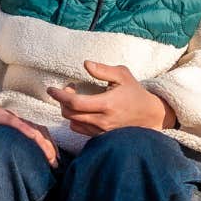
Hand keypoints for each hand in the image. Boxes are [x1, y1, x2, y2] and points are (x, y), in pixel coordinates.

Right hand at [0, 95, 57, 165]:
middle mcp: (13, 121)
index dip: (48, 150)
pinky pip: (15, 122)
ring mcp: (6, 117)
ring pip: (32, 128)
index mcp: (13, 129)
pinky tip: (35, 139)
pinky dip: (27, 131)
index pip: (36, 137)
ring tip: (51, 157)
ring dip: (44, 142)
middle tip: (56, 166)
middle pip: (40, 133)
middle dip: (51, 148)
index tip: (54, 166)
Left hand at [47, 61, 177, 136]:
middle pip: (70, 114)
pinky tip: (81, 109)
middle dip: (63, 101)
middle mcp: (102, 120)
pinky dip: (75, 119)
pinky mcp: (101, 136)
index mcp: (107, 104)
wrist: (149, 115)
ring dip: (68, 110)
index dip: (60, 96)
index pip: (75, 103)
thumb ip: (103, 70)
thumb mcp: (123, 75)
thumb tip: (86, 64)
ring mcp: (102, 131)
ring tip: (75, 98)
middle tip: (69, 89)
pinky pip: (80, 129)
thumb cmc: (135, 92)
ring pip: (73, 123)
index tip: (51, 89)